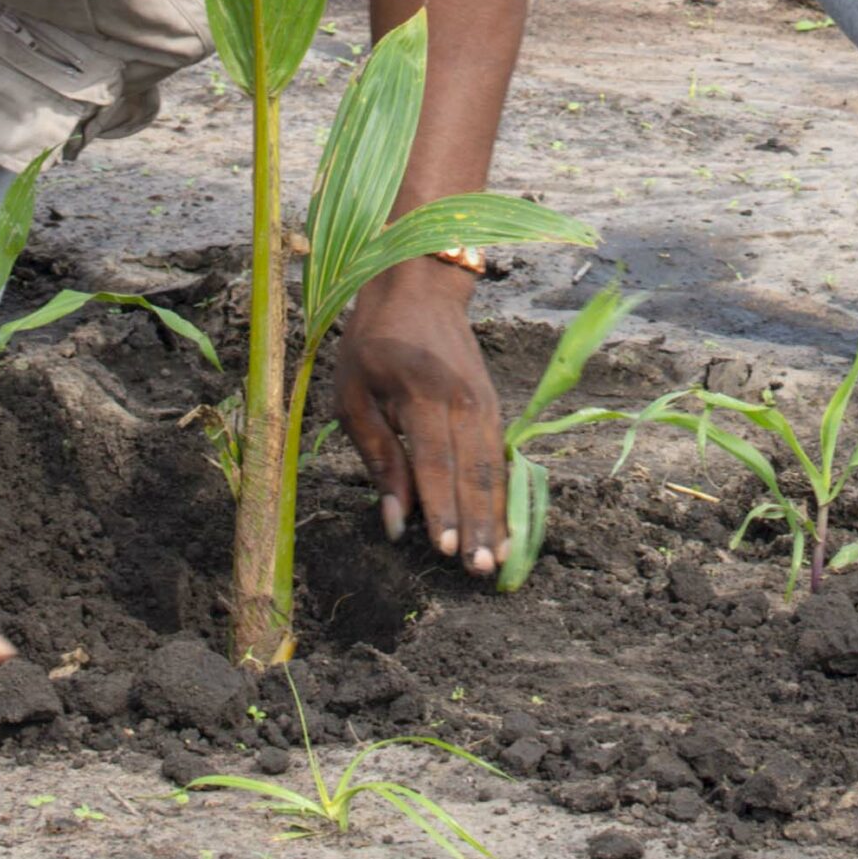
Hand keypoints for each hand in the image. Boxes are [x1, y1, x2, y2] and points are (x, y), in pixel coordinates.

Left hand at [333, 254, 505, 576]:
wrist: (419, 287)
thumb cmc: (372, 343)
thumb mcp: (353, 392)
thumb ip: (377, 456)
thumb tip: (394, 520)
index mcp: (420, 393)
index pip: (433, 461)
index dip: (441, 508)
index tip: (446, 551)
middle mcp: (461, 400)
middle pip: (472, 472)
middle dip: (475, 525)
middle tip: (478, 571)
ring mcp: (484, 401)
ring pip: (493, 468)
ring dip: (495, 517)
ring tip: (496, 561)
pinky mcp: (494, 405)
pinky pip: (500, 457)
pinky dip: (503, 495)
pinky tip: (504, 528)